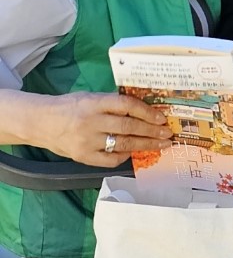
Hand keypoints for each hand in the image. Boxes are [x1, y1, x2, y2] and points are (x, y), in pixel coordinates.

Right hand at [41, 92, 172, 166]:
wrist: (41, 122)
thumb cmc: (70, 107)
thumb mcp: (91, 98)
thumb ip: (112, 103)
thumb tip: (143, 109)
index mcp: (94, 102)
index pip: (127, 105)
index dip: (147, 111)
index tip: (161, 117)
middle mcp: (91, 121)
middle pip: (128, 127)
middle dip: (151, 131)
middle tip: (167, 134)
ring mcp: (87, 141)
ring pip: (123, 144)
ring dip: (145, 145)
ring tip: (160, 144)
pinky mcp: (83, 157)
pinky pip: (110, 160)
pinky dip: (124, 156)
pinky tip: (134, 152)